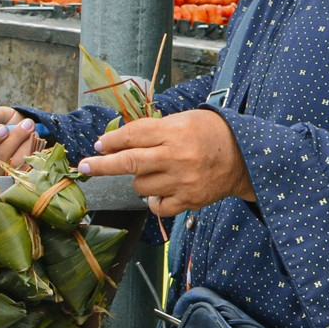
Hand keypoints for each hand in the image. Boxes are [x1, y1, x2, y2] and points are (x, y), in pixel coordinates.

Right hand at [0, 107, 42, 175]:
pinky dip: (28, 149)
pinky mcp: (13, 181)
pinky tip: (33, 138)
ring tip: (27, 125)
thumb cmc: (14, 126)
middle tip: (3, 128)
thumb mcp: (4, 116)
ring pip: (0, 160)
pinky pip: (19, 166)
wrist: (39, 138)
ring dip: (16, 140)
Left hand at [78, 109, 254, 217]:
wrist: (245, 158)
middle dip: (101, 165)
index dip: (112, 140)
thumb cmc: (209, 134)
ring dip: (139, 180)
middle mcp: (177, 157)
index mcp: (174, 132)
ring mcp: (183, 181)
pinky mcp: (189, 200)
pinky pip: (157, 206)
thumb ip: (152, 130)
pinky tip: (161, 190)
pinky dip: (154, 200)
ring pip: (141, 186)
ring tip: (155, 171)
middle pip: (129, 162)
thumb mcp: (182, 120)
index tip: (98, 144)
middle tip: (83, 167)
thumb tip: (116, 142)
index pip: (133, 135)